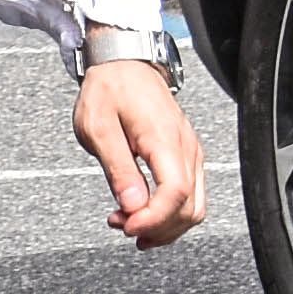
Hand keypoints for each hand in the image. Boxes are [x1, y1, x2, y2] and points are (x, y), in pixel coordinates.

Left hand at [77, 61, 207, 247]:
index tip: (127, 227)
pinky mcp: (185, 157)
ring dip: (164, 226)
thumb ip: (117, 168)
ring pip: (194, 206)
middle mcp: (185, 149)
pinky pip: (189, 195)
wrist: (124, 66)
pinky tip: (144, 215)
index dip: (153, 219)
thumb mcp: (98, 128)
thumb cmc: (110, 91)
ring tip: (129, 224)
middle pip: (189, 207)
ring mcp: (190, 154)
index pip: (175, 193)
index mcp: (164, 140)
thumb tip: (131, 205)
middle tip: (121, 225)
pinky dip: (169, 213)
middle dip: (156, 227)